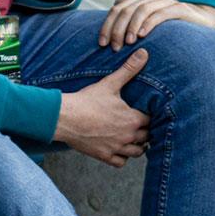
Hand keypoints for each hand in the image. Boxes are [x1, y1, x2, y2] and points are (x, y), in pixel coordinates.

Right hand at [55, 49, 151, 166]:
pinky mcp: (104, 156)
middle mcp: (128, 136)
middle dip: (143, 131)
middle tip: (136, 124)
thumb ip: (129, 70)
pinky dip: (121, 157)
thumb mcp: (109, 84)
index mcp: (133, 119)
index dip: (146, 116)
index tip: (141, 113)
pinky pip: (121, 162)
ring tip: (130, 137)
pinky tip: (116, 148)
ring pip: (137, 152)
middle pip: (146, 137)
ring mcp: (117, 148)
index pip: (151, 120)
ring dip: (136, 145)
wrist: (64, 117)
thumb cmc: (86, 101)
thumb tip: (144, 53)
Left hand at [98, 0, 214, 49]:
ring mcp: (164, 1)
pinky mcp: (178, 8)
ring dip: (131, 27)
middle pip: (125, 10)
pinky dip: (148, 24)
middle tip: (114, 47)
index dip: (106, 26)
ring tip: (127, 43)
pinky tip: (141, 35)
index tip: (102, 43)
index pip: (116, 9)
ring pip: (140, 10)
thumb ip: (129, 18)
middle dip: (116, 29)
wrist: (201, 20)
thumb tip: (111, 16)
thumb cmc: (169, 25)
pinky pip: (159, 14)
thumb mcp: (146, 22)